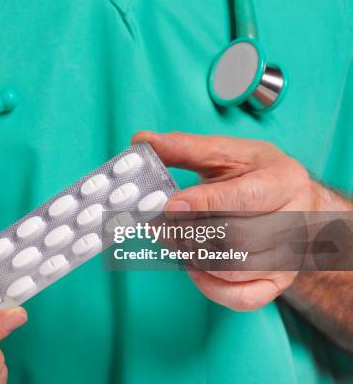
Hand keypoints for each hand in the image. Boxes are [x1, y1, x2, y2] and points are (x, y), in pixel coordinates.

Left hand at [133, 131, 321, 311]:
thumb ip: (184, 147)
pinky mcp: (278, 283)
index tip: (170, 206)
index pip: (245, 199)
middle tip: (161, 226)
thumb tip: (142, 140)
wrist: (294, 203)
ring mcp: (289, 257)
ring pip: (235, 268)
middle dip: (191, 234)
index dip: (204, 204)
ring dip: (195, 257)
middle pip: (238, 238)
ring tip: (175, 239)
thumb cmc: (255, 174)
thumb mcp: (225, 153)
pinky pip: (242, 298)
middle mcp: (295, 221)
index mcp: (285, 181)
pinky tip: (193, 265)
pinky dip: (210, 286)